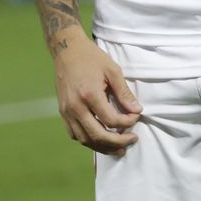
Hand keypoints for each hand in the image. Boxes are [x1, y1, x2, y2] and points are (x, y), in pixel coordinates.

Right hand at [52, 33, 141, 155]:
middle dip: (116, 142)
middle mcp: (75, 107)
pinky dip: (88, 140)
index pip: (111, 119)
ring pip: (84, 139)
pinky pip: (74, 134)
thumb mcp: (113, 70)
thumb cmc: (92, 58)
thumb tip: (137, 110)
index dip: (127, 123)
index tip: (137, 117)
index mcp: (90, 95)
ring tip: (118, 148)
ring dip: (102, 146)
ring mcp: (67, 111)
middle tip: (131, 140)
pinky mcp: (63, 112)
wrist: (67, 51)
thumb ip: (124, 93)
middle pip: (97, 135)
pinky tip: (100, 140)